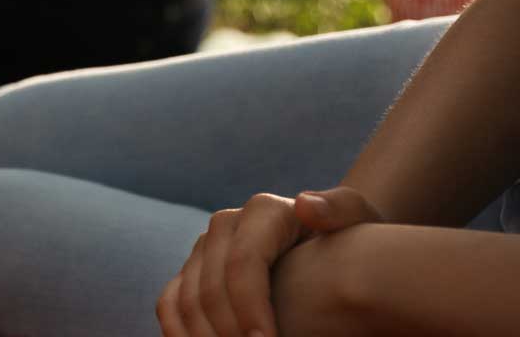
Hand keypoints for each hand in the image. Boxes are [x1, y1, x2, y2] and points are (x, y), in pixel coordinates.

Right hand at [158, 187, 382, 336]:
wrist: (328, 244)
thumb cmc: (350, 239)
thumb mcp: (359, 219)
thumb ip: (342, 208)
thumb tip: (305, 206)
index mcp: (262, 211)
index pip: (243, 262)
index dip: (249, 307)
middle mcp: (225, 225)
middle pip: (209, 287)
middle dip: (227, 332)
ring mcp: (204, 248)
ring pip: (184, 299)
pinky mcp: (191, 270)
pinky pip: (170, 304)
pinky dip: (178, 332)